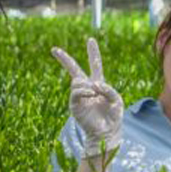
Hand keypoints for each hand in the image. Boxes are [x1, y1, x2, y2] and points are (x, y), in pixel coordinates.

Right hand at [52, 37, 123, 158]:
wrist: (107, 131)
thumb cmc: (113, 115)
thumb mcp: (116, 99)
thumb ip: (108, 89)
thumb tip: (93, 85)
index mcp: (98, 84)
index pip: (95, 65)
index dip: (93, 53)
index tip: (90, 40)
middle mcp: (87, 88)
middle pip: (74, 70)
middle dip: (64, 59)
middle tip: (54, 49)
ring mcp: (79, 96)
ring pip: (77, 82)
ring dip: (87, 85)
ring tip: (95, 93)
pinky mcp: (74, 105)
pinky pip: (76, 92)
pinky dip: (84, 90)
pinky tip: (91, 93)